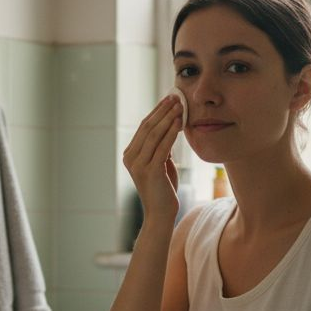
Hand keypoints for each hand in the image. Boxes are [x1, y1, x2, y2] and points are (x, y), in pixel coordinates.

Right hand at [122, 95, 182, 224]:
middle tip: (175, 96)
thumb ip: (161, 148)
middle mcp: (130, 158)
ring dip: (168, 117)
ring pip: (154, 134)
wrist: (160, 214)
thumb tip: (169, 129)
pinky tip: (180, 122)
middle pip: (147, 127)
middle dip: (162, 110)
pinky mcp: (149, 171)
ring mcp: (138, 164)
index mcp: (130, 155)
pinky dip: (171, 132)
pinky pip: (162, 146)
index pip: (143, 127)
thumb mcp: (161, 164)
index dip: (157, 111)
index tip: (169, 99)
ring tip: (180, 105)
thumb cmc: (163, 190)